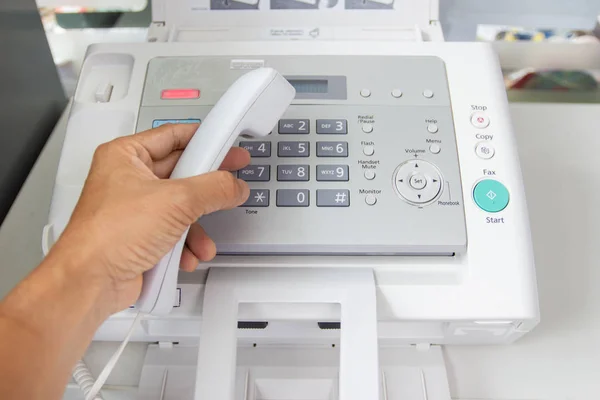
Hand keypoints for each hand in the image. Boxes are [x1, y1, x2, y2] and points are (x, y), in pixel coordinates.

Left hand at [50, 123, 249, 314]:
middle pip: (181, 174)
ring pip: (181, 207)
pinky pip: (174, 232)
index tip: (226, 145)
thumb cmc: (108, 235)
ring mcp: (134, 209)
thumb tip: (234, 185)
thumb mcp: (176, 201)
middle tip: (230, 183)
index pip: (173, 135)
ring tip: (203, 238)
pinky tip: (188, 255)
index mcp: (125, 156)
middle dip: (206, 188)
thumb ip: (213, 188)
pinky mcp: (140, 236)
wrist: (90, 282)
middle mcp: (128, 179)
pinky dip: (185, 245)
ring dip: (197, 226)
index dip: (204, 139)